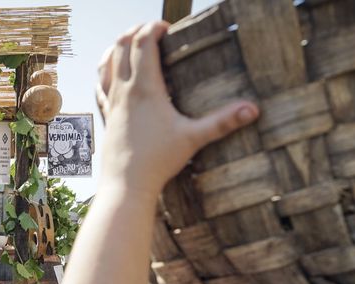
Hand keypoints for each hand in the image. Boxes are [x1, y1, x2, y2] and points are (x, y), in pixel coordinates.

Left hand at [97, 21, 258, 197]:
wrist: (126, 185)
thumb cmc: (158, 162)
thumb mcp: (194, 139)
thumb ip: (223, 122)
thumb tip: (253, 109)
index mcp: (145, 88)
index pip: (143, 43)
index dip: (153, 28)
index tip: (167, 28)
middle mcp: (124, 90)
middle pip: (122, 45)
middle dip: (136, 31)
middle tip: (153, 30)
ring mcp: (112, 102)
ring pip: (107, 62)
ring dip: (118, 46)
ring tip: (132, 42)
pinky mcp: (106, 115)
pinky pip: (100, 84)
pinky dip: (106, 70)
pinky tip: (111, 71)